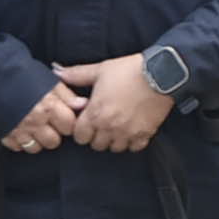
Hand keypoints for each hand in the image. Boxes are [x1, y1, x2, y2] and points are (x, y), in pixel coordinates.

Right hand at [0, 80, 83, 154]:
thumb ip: (67, 95)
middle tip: (48, 122)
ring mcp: (19, 130)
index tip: (63, 117)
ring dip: (38, 139)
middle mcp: (35, 121)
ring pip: (37, 148)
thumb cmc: (24, 75)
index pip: (69, 126)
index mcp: (48, 106)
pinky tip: (22, 129)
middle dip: (54, 133)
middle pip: (54, 142)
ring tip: (35, 127)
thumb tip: (83, 105)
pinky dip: (22, 141)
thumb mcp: (50, 81)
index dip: (68, 122)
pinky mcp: (6, 135)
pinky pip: (19, 147)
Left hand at [57, 58, 172, 152]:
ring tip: (116, 127)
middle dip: (96, 136)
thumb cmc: (129, 70)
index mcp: (96, 113)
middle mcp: (110, 127)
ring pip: (114, 148)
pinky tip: (132, 130)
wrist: (161, 73)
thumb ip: (76, 74)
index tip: (87, 121)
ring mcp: (128, 133)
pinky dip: (132, 142)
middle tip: (102, 124)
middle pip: (96, 145)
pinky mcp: (145, 133)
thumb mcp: (100, 69)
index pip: (80, 136)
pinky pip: (134, 147)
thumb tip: (57, 72)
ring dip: (113, 140)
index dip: (81, 129)